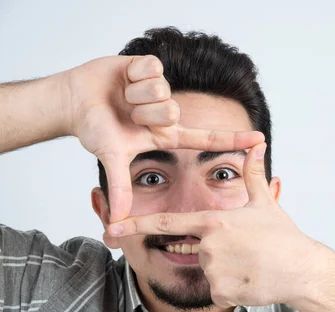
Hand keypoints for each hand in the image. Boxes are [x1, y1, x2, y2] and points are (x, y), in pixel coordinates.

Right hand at [63, 55, 263, 221]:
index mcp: (166, 134)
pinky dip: (132, 74)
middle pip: (171, 111)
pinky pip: (152, 68)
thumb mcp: (112, 157)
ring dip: (135, 95)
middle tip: (127, 115)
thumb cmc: (94, 128)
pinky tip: (123, 79)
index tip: (261, 141)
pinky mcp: (150, 66)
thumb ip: (120, 187)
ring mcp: (160, 89)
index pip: (206, 138)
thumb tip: (117, 222)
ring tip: (122, 97)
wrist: (73, 100)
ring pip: (161, 90)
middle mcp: (167, 112)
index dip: (234, 140)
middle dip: (143, 114)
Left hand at [106, 142, 325, 306]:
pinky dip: (232, 288)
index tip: (112, 226)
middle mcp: (209, 244)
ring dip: (226, 272)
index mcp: (213, 221)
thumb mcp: (265, 203)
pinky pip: (218, 291)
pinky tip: (251, 280)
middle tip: (245, 252)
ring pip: (208, 272)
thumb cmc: (284, 236)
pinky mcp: (221, 291)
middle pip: (196, 251)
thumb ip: (253, 174)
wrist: (302, 270)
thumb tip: (257, 145)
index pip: (167, 223)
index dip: (137, 224)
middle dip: (216, 253)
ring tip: (251, 266)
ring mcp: (214, 269)